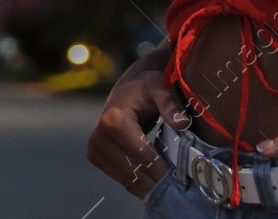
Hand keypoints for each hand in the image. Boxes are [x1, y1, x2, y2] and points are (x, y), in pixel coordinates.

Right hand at [87, 48, 193, 199]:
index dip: (164, 170)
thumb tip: (182, 123)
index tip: (184, 179)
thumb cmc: (145, 89)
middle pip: (134, 172)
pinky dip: (138, 184)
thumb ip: (170, 103)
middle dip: (157, 182)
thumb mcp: (160, 88)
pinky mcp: (94, 156)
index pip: (142, 157)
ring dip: (149, 187)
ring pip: (127, 180)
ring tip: (169, 188)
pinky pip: (120, 179)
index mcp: (114, 120)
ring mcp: (94, 148)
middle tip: (179, 188)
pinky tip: (154, 182)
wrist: (125, 92)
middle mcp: (99, 136)